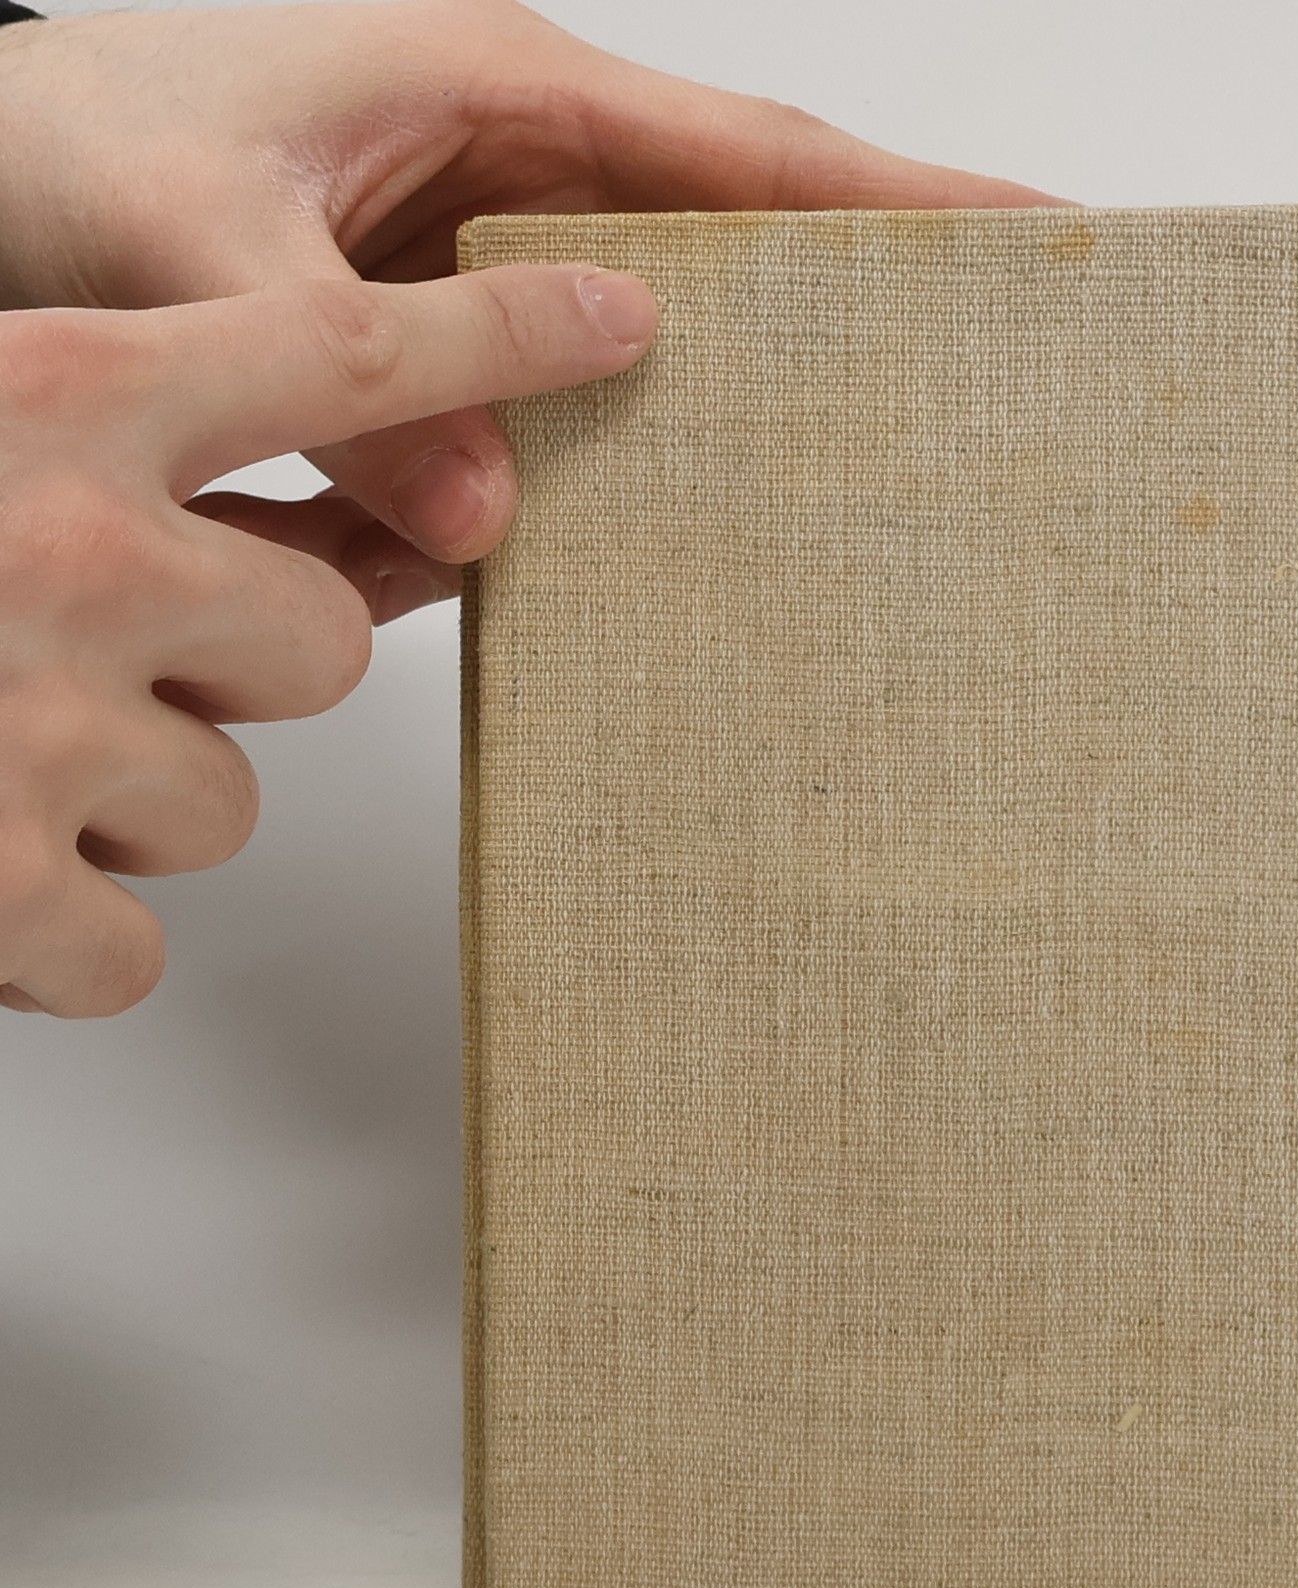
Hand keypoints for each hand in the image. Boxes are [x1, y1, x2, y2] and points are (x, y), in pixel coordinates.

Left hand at [0, 0, 1051, 585]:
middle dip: (851, 299)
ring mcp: (484, 261)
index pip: (745, 151)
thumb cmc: (59, 155)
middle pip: (735, 239)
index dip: (894, 198)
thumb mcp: (198, 254)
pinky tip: (603, 515)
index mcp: (496, 88)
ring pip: (649, 340)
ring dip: (717, 406)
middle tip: (978, 374)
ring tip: (834, 475)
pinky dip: (573, 469)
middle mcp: (514, 168)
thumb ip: (356, 379)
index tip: (1024, 231)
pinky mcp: (441, 346)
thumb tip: (496, 521)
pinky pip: (550, 410)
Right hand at [0, 264, 656, 1015]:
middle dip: (233, 673)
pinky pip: (133, 947)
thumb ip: (93, 453)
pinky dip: (55, 941)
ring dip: (117, 802)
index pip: (336, 345)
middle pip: (320, 643)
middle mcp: (61, 541)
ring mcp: (29, 722)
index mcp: (35, 389)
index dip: (495, 329)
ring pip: (224, 800)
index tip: (619, 310)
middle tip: (84, 663)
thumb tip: (291, 555)